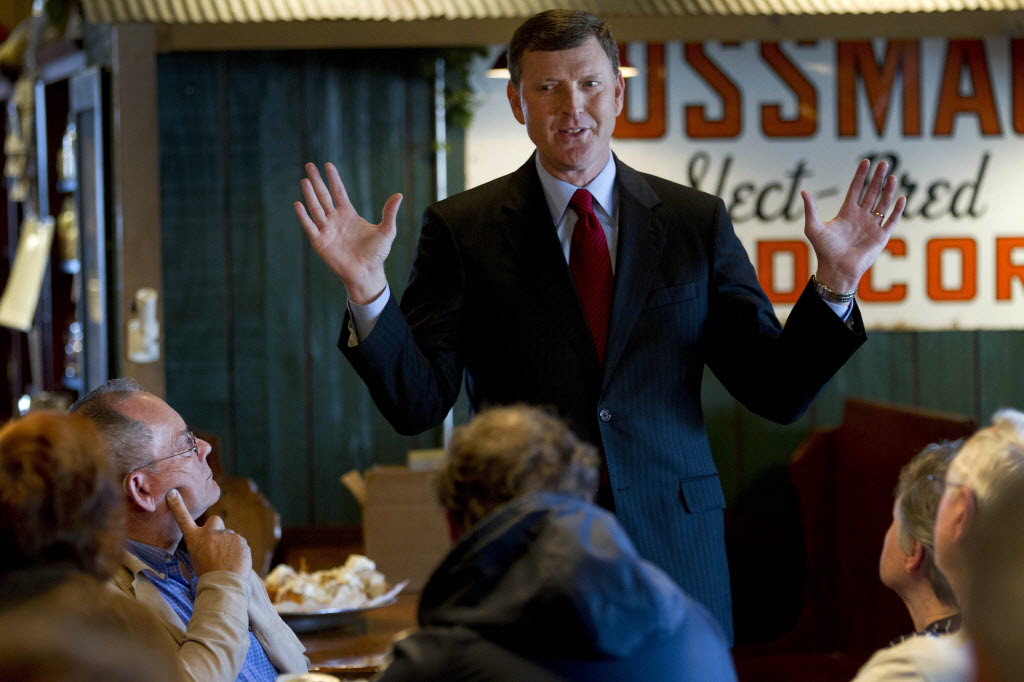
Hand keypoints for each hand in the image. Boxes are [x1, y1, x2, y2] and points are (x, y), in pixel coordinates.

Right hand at [166, 488, 250, 575]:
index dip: (177, 506)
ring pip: (229, 537)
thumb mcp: (197, 559)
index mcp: (195, 539)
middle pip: (215, 520)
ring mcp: (226, 535)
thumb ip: (205, 546)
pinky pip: (240, 544)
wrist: (223, 584)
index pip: (183, 519)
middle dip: (217, 528)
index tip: (172, 493)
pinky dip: (240, 552)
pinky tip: (236, 562)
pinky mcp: (240, 539)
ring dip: (230, 545)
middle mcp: (210, 533)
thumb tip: (213, 544)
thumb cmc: (208, 575)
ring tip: (227, 562)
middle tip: (219, 545)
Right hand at [294, 162, 402, 303]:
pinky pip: (310, 226)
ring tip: (304, 180)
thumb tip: (399, 195)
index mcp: (349, 214)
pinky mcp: (320, 242)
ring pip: (316, 208)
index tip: (328, 165)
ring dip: (309, 194)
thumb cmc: (376, 253)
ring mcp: (327, 230)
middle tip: (309, 165)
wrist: (367, 273)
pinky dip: (304, 216)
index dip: (334, 178)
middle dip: (317, 181)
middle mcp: (335, 219)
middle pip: (324, 196)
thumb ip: (389, 213)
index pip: (339, 192)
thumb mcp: (386, 231)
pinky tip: (298, 204)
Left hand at [802, 159, 906, 292]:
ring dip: (888, 190)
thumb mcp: (814, 228)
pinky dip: (897, 210)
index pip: (856, 189)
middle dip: (877, 178)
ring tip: (892, 176)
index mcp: (847, 213)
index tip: (866, 162)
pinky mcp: (881, 236)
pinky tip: (901, 198)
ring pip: (883, 203)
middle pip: (871, 192)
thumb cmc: (824, 250)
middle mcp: (861, 216)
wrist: (836, 269)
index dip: (861, 176)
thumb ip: (811, 210)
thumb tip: (804, 192)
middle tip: (884, 162)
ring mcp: (872, 225)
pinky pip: (891, 220)